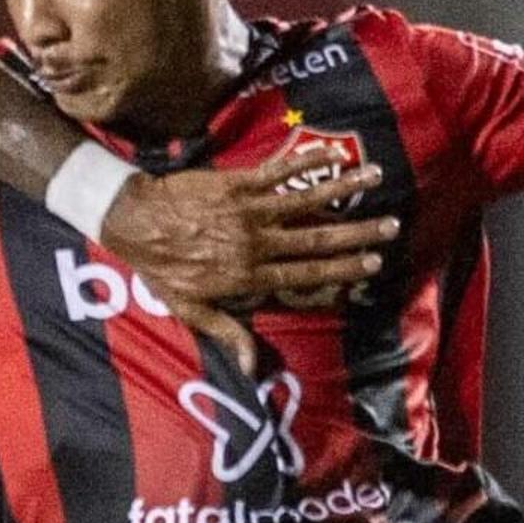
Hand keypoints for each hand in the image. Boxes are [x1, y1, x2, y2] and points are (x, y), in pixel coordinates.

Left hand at [100, 153, 398, 361]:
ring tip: (375, 174)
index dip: (343, 269)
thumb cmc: (161, 269)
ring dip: (343, 187)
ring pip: (305, 200)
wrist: (132, 221)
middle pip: (317, 238)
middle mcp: (256, 242)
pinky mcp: (236, 184)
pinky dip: (306, 160)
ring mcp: (248, 210)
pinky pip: (277, 171)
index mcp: (249, 275)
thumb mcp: (191, 310)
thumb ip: (227, 334)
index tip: (374, 263)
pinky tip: (332, 152)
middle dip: (358, 232)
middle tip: (391, 225)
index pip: (306, 274)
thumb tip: (252, 370)